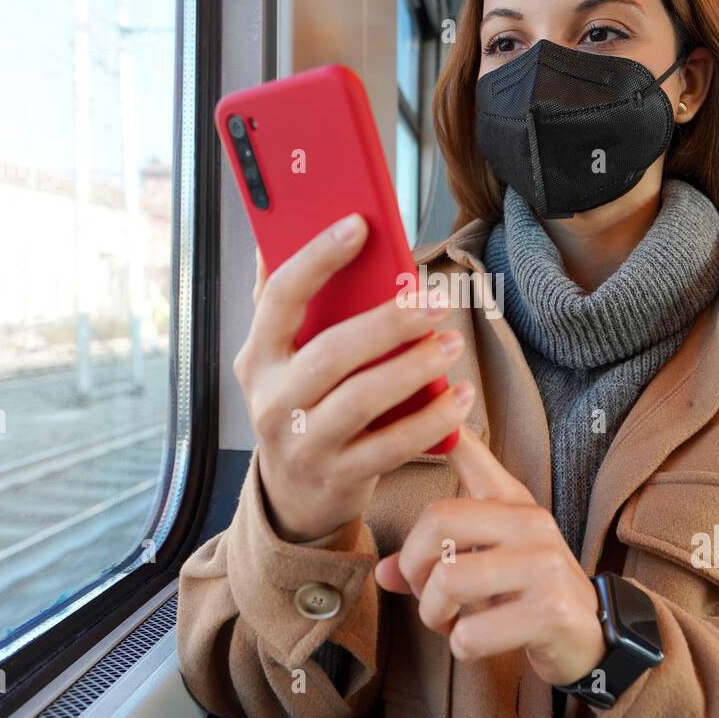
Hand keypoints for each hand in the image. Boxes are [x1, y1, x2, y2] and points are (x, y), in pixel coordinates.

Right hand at [234, 213, 474, 542]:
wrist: (294, 493)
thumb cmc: (298, 403)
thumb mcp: (279, 355)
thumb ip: (282, 299)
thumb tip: (275, 232)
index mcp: (258, 356)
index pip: (281, 297)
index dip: (317, 258)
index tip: (359, 224)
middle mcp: (274, 400)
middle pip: (331, 353)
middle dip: (388, 323)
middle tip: (435, 300)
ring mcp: (304, 443)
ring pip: (362, 400)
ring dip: (414, 368)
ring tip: (451, 342)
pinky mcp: (340, 475)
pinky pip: (392, 446)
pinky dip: (432, 420)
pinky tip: (460, 396)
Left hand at [374, 427, 606, 686]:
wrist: (590, 639)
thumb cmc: (526, 594)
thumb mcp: (488, 559)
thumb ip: (435, 556)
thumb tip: (383, 572)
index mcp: (513, 502)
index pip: (469, 452)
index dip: (439, 427)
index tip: (418, 400)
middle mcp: (531, 523)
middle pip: (437, 524)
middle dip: (416, 571)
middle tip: (429, 596)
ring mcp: (544, 565)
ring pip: (449, 581)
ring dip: (436, 615)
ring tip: (454, 621)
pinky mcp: (550, 611)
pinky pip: (471, 632)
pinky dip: (463, 646)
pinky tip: (484, 641)